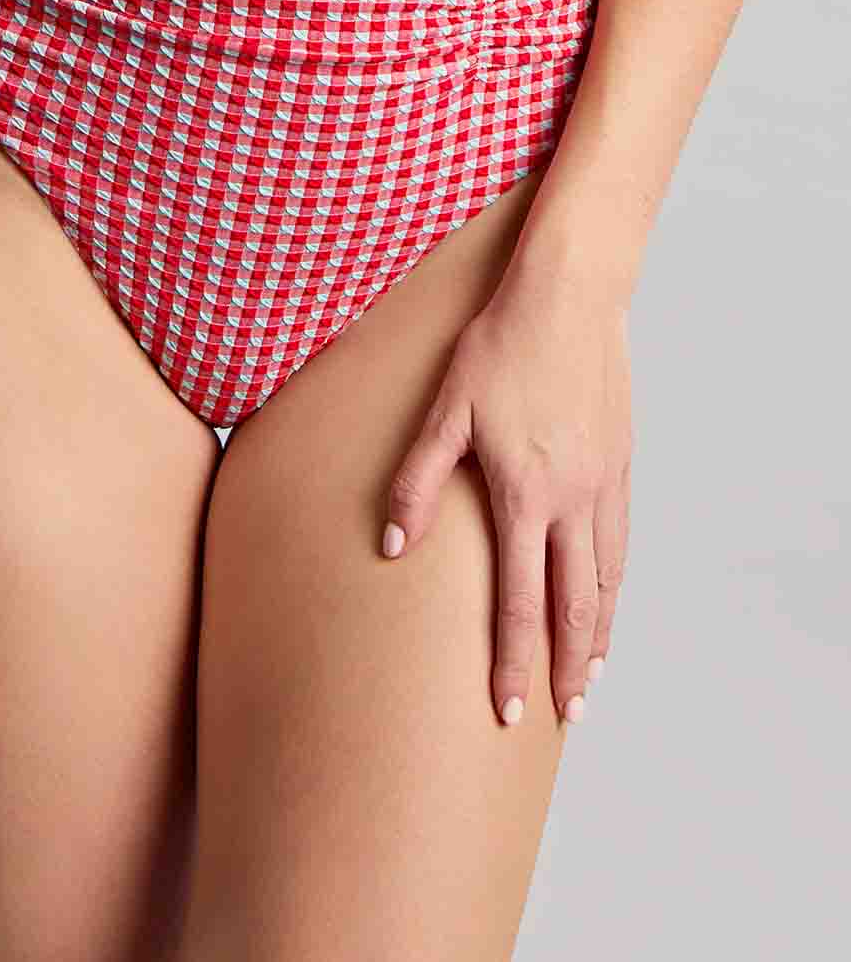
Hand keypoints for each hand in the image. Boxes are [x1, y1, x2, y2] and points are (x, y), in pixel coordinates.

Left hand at [382, 273, 631, 726]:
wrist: (568, 299)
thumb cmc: (500, 349)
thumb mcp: (445, 412)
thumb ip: (418, 480)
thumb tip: (393, 543)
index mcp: (525, 495)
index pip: (521, 602)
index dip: (515, 661)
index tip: (511, 710)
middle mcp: (573, 500)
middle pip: (576, 607)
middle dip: (568, 668)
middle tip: (565, 716)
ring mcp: (605, 483)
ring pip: (608, 580)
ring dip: (599, 635)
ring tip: (592, 677)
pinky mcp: (621, 463)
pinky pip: (622, 542)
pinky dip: (616, 585)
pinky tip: (608, 598)